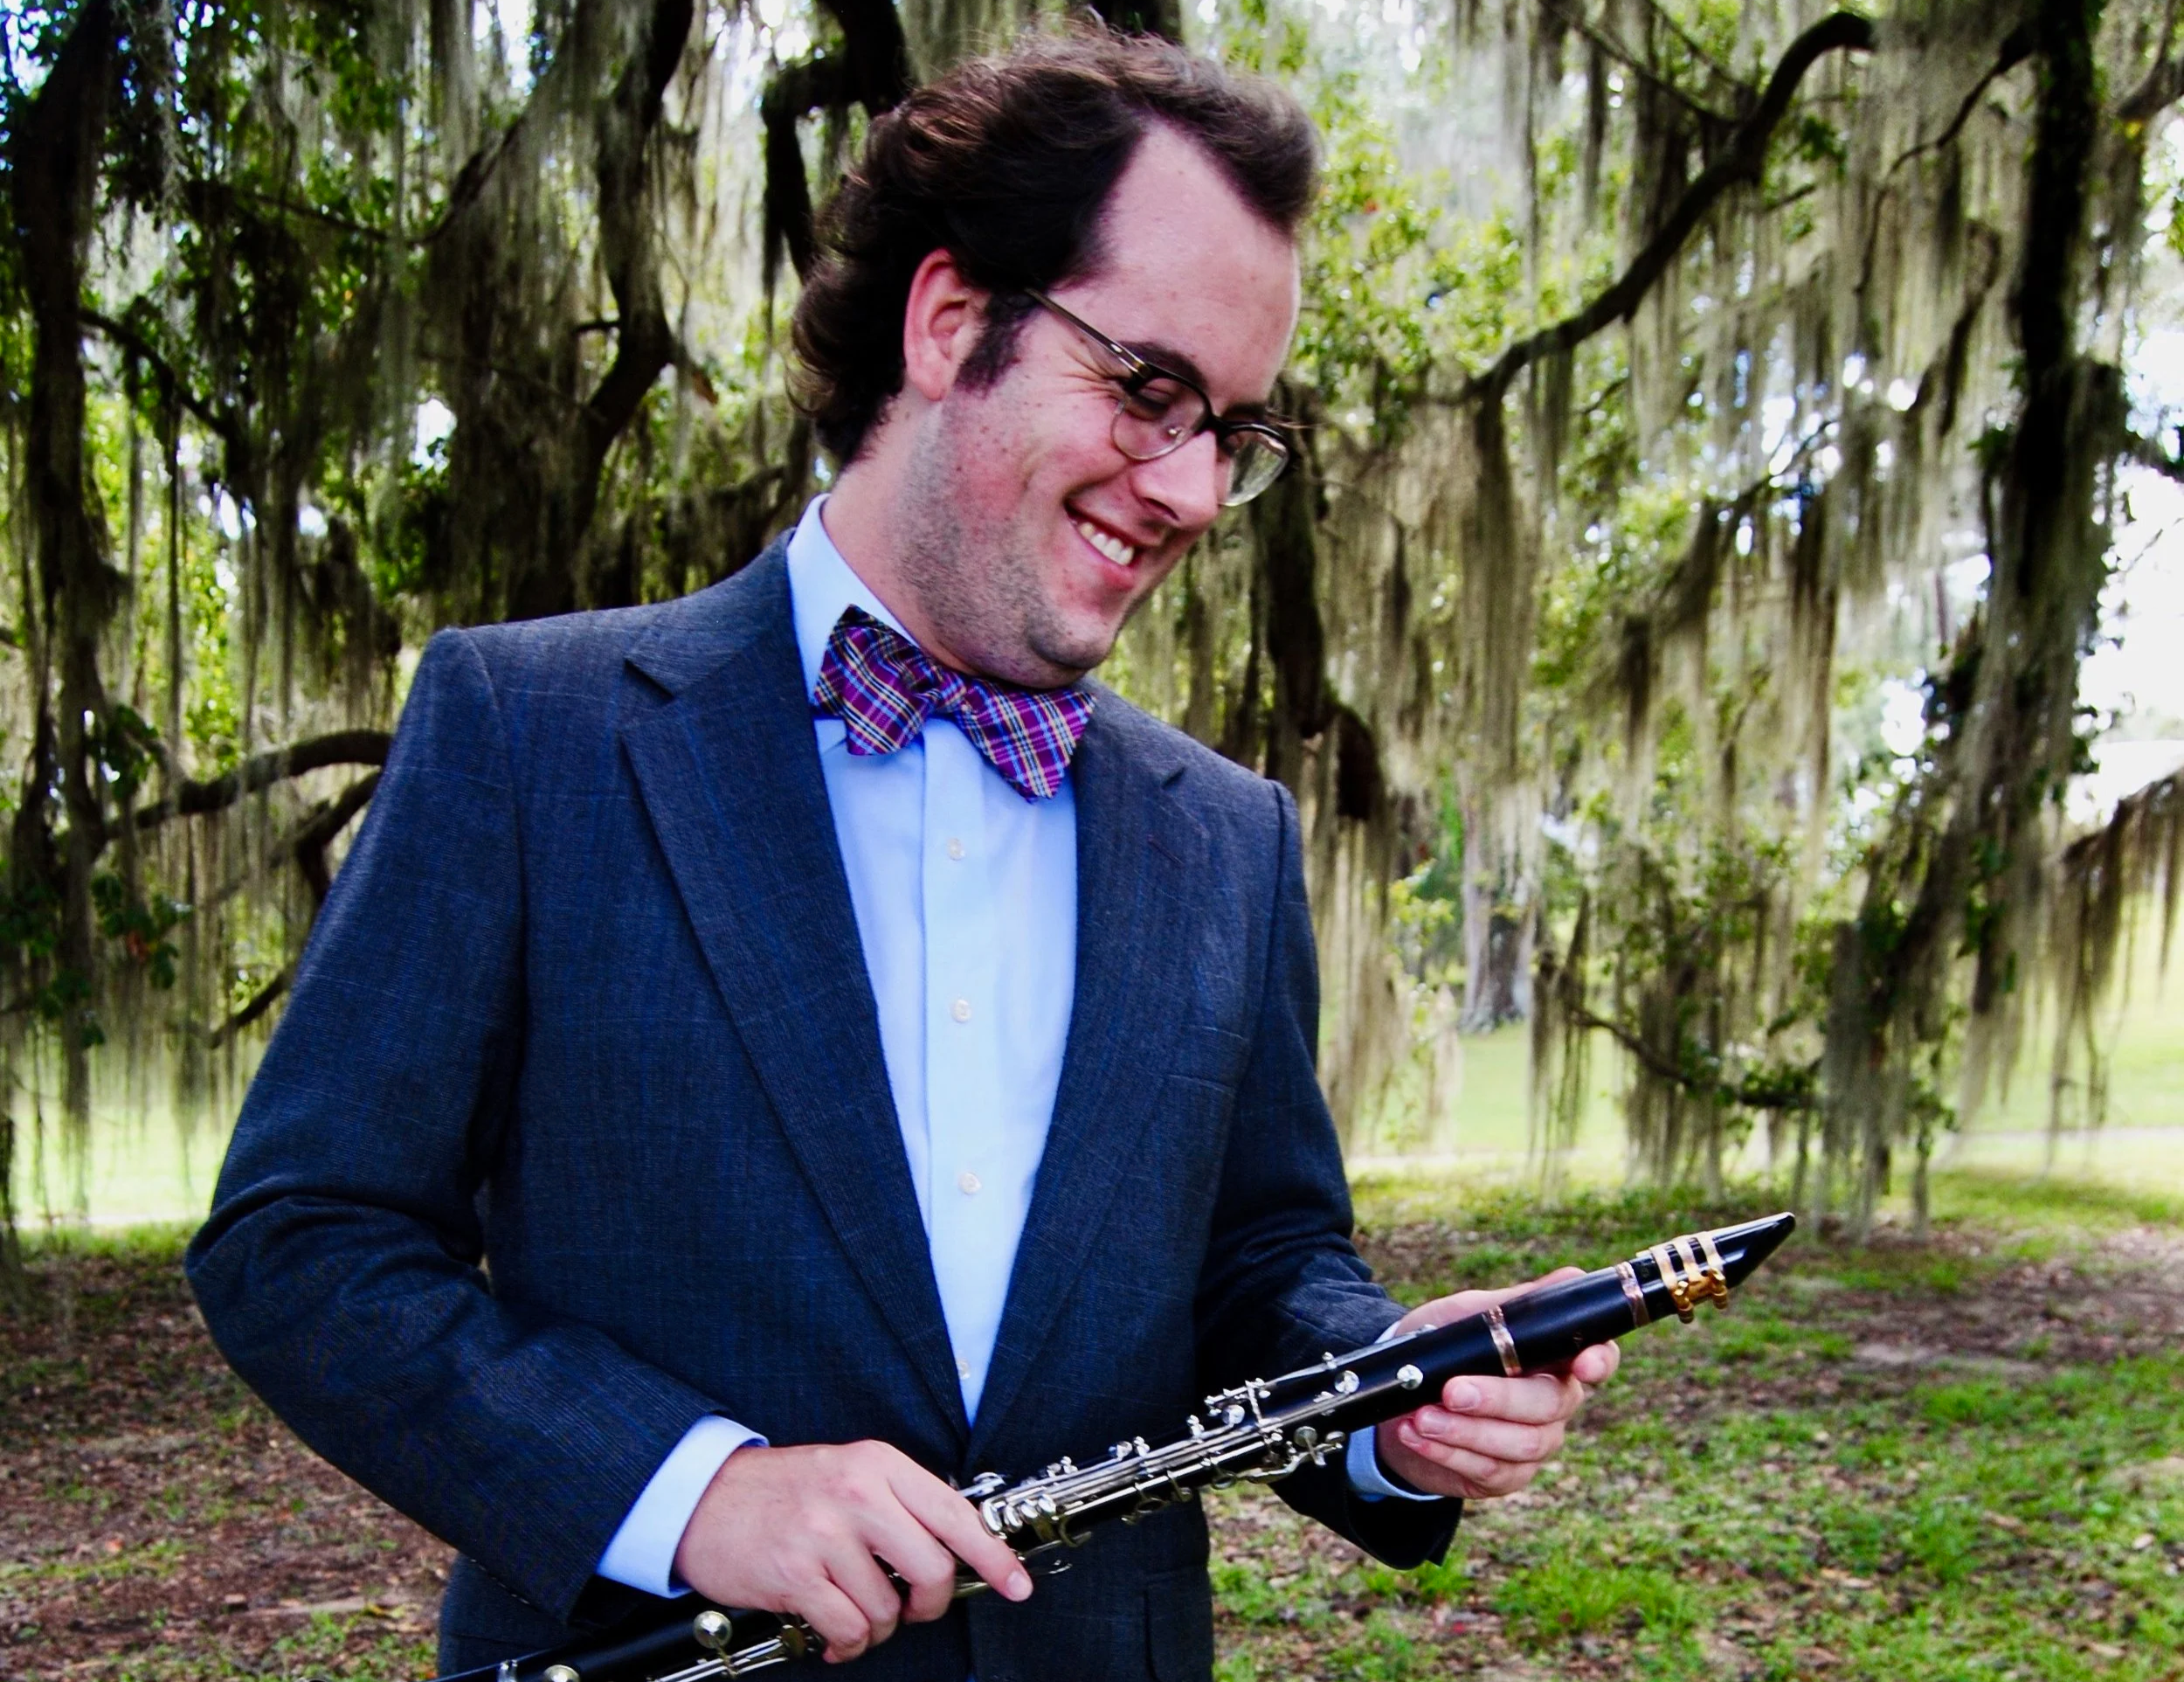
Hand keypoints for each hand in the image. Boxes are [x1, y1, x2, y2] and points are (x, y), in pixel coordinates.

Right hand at [671, 1441, 1030, 1662]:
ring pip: (888, 1607)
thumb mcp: (848, 1473)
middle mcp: (856, 1492)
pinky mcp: (795, 1573)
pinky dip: (849, 1644)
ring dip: (878, 1627)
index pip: (954, 1512)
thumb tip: (953, 1551)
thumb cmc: (783, 1491)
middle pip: (932, 1568)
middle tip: (911, 1608)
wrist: (704, 1497)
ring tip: (856, 1613)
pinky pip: (849, 1629)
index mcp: (878, 1464)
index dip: (993, 1556)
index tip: (1016, 1584)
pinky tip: (835, 1634)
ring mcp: (824, 1532)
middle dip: (928, 1604)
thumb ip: (898, 1503)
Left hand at [1372, 1267, 1620, 1499]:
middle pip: (1549, 1405)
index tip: (1582, 1364)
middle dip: (1498, 1398)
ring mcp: (1534, 1443)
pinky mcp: (1505, 1476)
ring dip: (1466, 1430)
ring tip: (1422, 1416)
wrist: (1398, 1396)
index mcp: (1554, 1359)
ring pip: (1521, 1443)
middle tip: (1451, 1390)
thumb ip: (1515, 1303)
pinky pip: (1489, 1470)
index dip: (1599, 1361)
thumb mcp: (1469, 1315)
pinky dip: (1448, 1451)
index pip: (1598, 1359)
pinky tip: (1415, 1434)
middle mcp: (1555, 1403)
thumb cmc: (1442, 1347)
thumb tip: (1570, 1277)